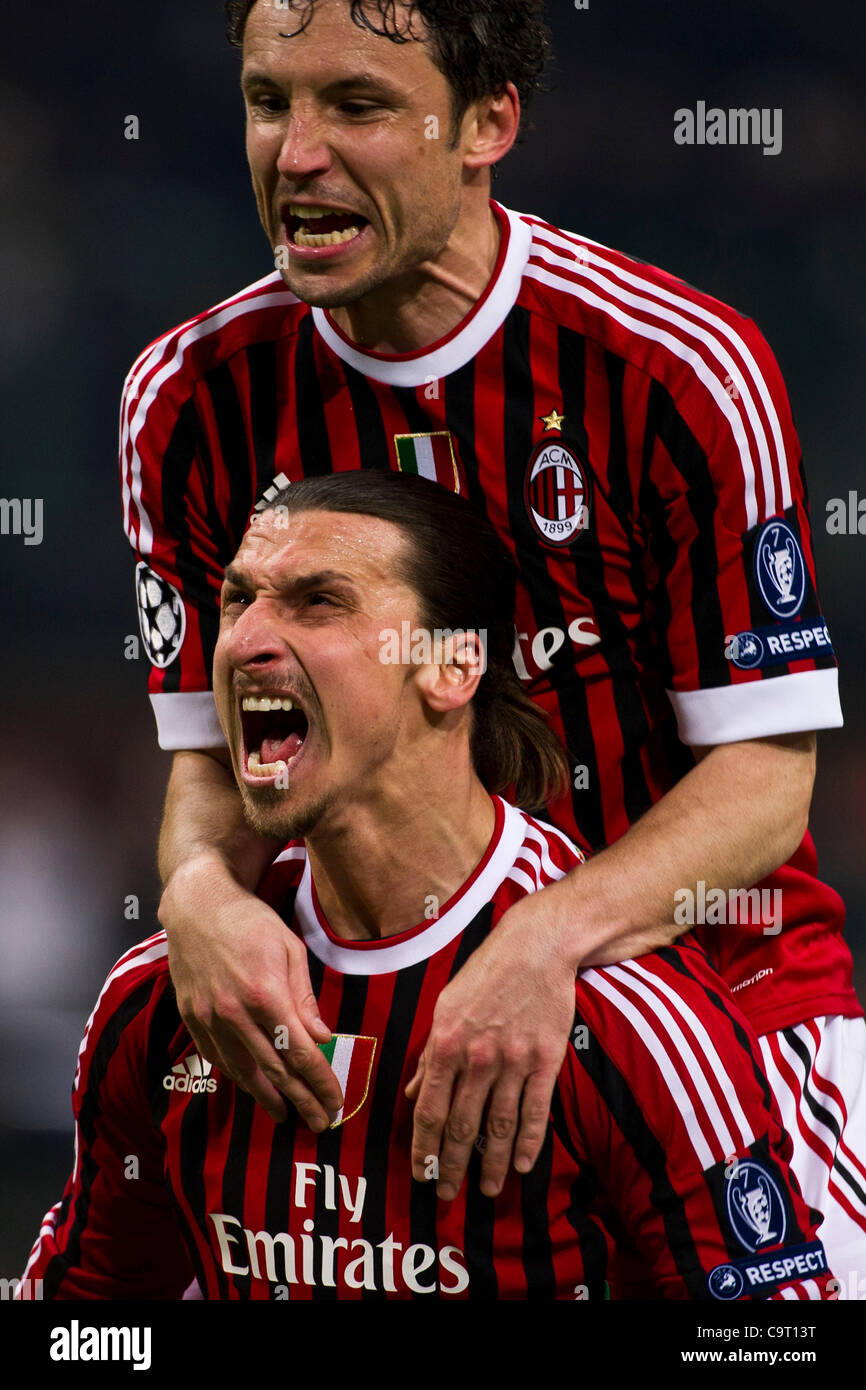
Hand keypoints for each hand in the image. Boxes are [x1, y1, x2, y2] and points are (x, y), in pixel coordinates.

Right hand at [159, 856, 343, 1128]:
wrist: (197, 906)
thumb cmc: (251, 921)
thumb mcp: (290, 948)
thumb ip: (305, 997)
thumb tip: (322, 1037)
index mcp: (266, 994)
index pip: (299, 1052)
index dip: (319, 1082)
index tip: (335, 1102)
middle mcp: (235, 1013)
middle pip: (274, 1070)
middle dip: (301, 1100)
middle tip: (320, 1123)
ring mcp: (209, 1018)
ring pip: (242, 1071)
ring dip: (267, 1097)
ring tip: (286, 1116)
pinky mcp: (192, 1018)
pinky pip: (217, 1058)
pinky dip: (237, 1076)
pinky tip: (253, 1086)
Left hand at [405, 893, 576, 1200]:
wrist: (535, 947)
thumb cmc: (485, 975)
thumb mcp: (446, 1007)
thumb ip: (430, 1054)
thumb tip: (413, 1092)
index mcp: (446, 1044)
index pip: (430, 1109)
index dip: (423, 1147)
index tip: (420, 1173)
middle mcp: (478, 1058)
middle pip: (462, 1126)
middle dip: (452, 1166)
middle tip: (446, 1196)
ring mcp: (514, 1061)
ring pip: (498, 1125)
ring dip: (490, 1164)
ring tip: (485, 1190)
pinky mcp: (545, 1060)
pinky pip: (535, 1110)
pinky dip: (527, 1142)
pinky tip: (520, 1166)